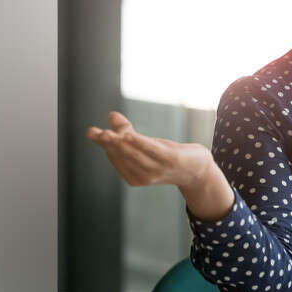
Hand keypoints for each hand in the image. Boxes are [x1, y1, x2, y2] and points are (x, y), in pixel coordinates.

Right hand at [86, 111, 213, 190]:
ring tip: (106, 133)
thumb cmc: (169, 157)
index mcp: (133, 177)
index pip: (115, 158)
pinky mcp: (170, 159)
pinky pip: (151, 150)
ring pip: (133, 153)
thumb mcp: (147, 146)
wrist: (198, 170)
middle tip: (92, 132)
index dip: (105, 144)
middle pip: (122, 155)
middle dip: (107, 143)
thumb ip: (128, 133)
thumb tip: (111, 115)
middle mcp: (143, 176)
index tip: (93, 132)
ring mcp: (157, 169)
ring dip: (119, 142)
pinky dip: (138, 143)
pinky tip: (128, 135)